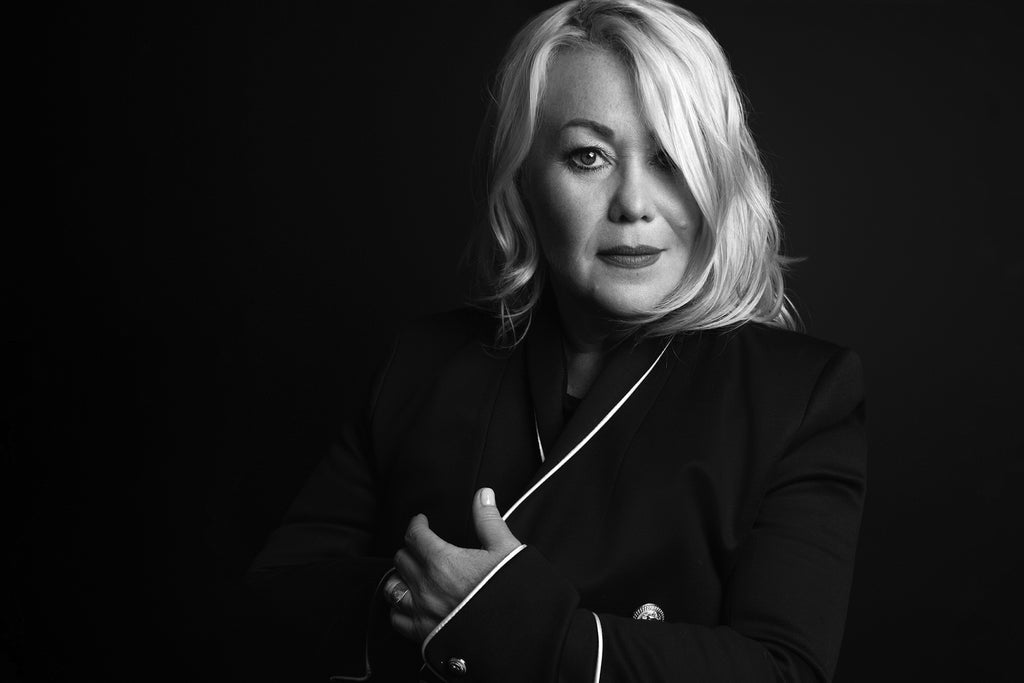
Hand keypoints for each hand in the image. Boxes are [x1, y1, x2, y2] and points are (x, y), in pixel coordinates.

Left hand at [383, 487, 521, 642]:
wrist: (518, 635)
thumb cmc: (511, 592)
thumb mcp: (505, 550)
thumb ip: (489, 520)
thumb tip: (483, 494)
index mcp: (442, 561)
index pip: (414, 535)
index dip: (416, 525)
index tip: (421, 522)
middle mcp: (425, 586)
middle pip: (401, 559)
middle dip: (410, 549)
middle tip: (421, 547)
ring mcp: (422, 612)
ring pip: (392, 588)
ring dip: (399, 577)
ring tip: (410, 574)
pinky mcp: (423, 636)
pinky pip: (396, 619)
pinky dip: (398, 609)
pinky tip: (408, 604)